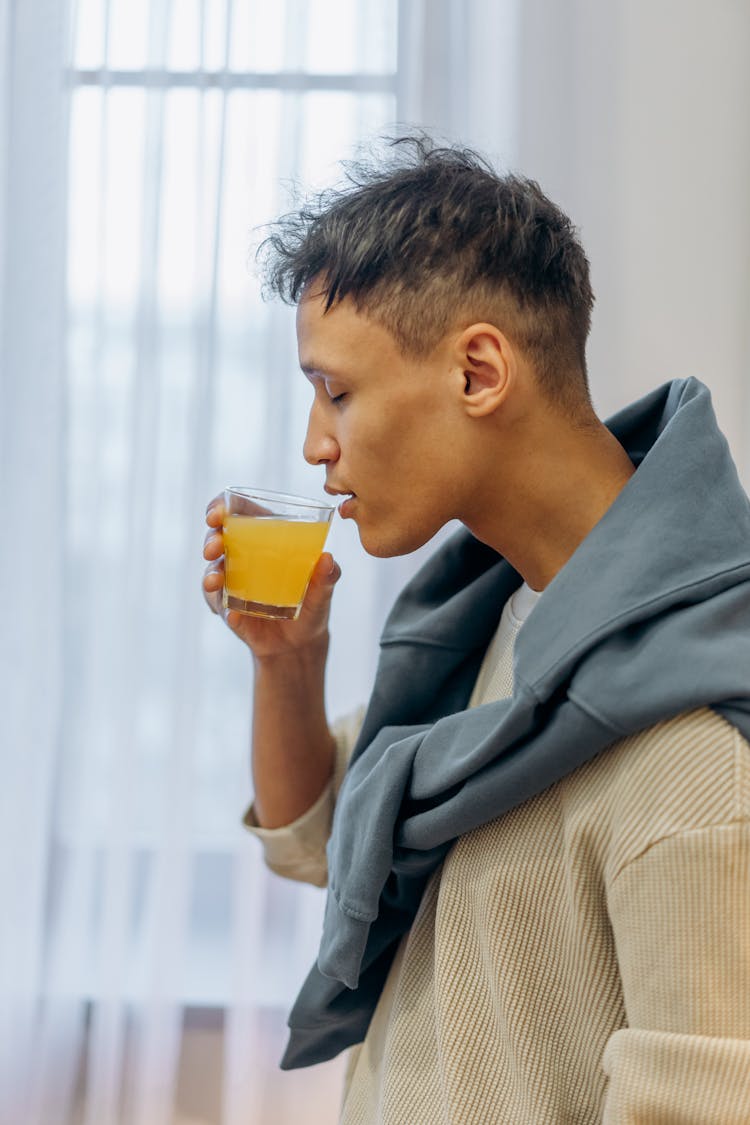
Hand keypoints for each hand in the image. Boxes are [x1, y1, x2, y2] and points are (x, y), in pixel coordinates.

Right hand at [202, 494, 340, 658]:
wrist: (301, 643)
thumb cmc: (312, 603)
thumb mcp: (324, 589)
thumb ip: (328, 575)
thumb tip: (327, 559)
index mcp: (263, 539)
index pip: (236, 513)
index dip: (220, 507)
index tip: (216, 513)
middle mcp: (241, 558)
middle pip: (216, 539)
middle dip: (211, 540)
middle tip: (215, 547)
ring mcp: (232, 584)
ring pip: (211, 572)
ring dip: (211, 574)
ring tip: (217, 581)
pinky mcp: (229, 610)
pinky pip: (221, 607)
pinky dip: (225, 610)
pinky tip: (234, 615)